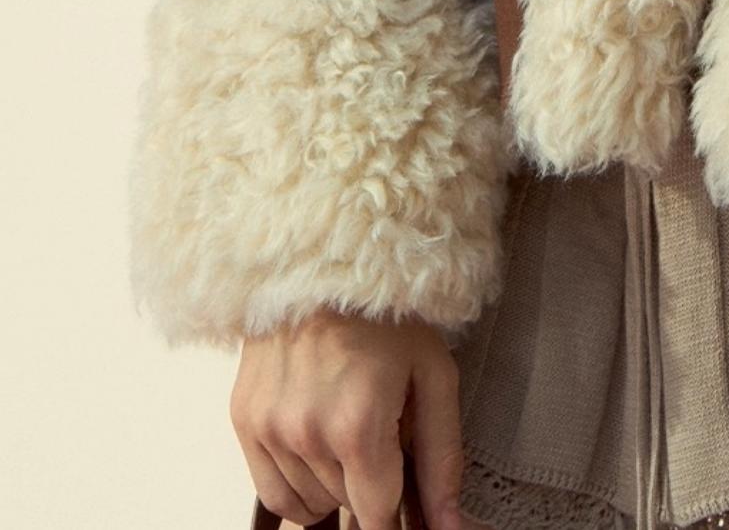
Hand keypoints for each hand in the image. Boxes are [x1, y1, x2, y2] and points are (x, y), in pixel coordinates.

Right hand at [231, 307, 466, 529]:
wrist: (324, 259)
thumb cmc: (386, 314)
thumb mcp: (434, 377)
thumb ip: (442, 459)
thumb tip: (450, 527)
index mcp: (357, 425)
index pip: (377, 516)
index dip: (398, 509)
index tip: (401, 483)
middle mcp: (306, 433)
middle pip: (346, 506)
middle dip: (370, 480)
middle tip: (381, 428)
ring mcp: (269, 429)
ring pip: (309, 504)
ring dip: (333, 482)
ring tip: (348, 427)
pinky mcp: (244, 420)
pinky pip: (274, 493)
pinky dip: (299, 482)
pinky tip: (318, 440)